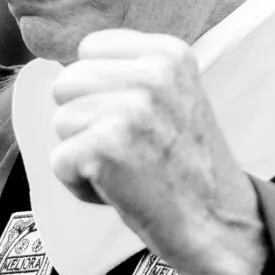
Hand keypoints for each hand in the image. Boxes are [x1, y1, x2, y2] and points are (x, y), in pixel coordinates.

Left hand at [50, 29, 267, 274]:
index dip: (100, 90)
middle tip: (131, 147)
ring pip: (60, 121)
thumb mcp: (170, 94)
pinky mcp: (107, 146)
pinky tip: (119, 188)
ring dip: (83, 152)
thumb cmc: (181, 164)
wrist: (216, 224)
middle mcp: (152, 73)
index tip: (137, 120)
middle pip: (66, 82)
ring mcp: (131, 108)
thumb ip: (127, 71)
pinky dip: (79, 184)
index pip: (88, 50)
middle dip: (85, 119)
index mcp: (168, 53)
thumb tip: (65, 68)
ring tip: (127, 167)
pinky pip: (59, 160)